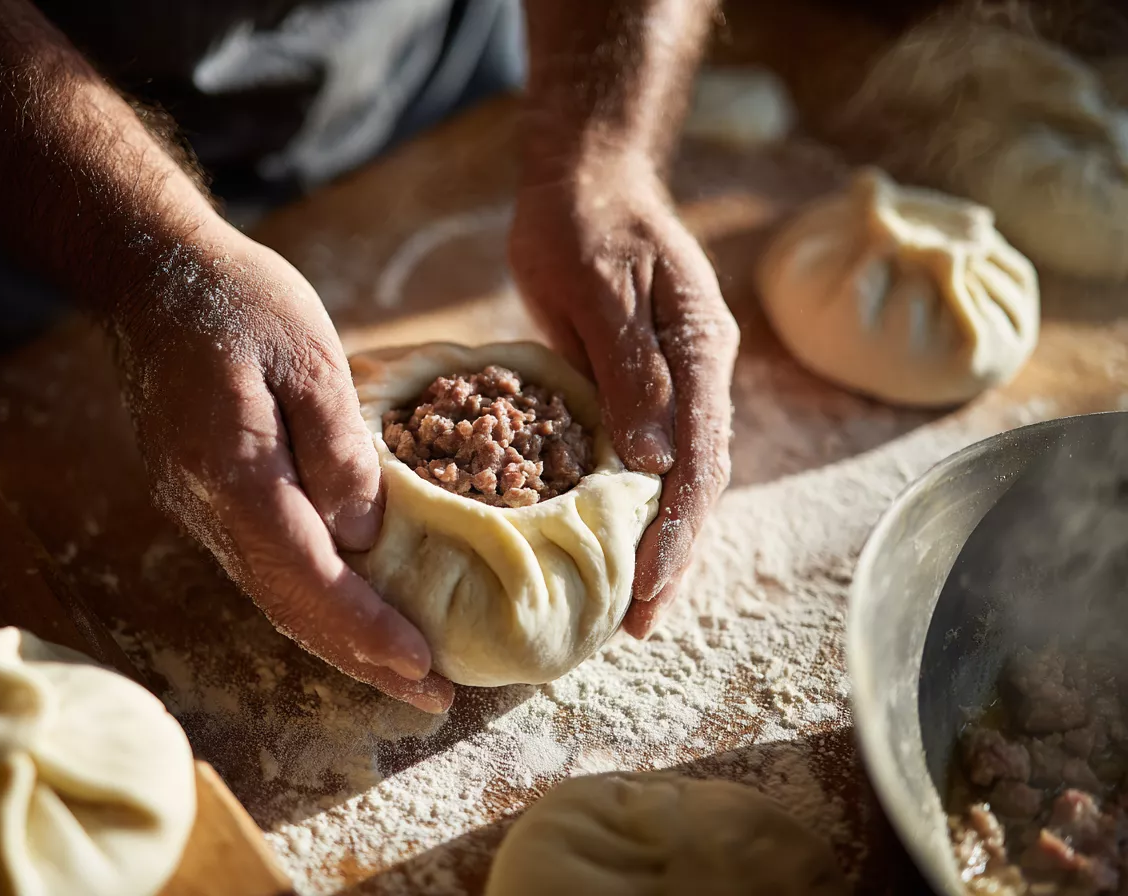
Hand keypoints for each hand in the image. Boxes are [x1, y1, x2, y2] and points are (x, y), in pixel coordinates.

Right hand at [112, 226, 453, 712]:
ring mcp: (195, 508)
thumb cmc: (240, 299)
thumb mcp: (310, 355)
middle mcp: (204, 507)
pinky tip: (351, 616)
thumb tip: (365, 536)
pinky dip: (311, 603)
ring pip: (272, 597)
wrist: (153, 273)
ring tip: (404, 672)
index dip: (366, 627)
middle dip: (362, 658)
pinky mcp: (201, 499)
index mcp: (232, 471)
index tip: (423, 666)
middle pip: (288, 606)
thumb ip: (339, 448)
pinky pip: (260, 569)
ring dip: (338, 641)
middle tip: (431, 697)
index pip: (307, 575)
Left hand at [509, 151, 737, 636]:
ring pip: (676, 479)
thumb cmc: (587, 222)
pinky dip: (632, 505)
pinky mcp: (640, 386)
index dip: (676, 534)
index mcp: (700, 355)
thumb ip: (631, 370)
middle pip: (697, 485)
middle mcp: (698, 377)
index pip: (698, 464)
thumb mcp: (600, 288)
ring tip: (631, 606)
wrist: (586, 179)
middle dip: (673, 557)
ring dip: (657, 541)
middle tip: (640, 625)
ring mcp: (674, 384)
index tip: (649, 591)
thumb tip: (655, 462)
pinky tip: (612, 544)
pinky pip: (644, 457)